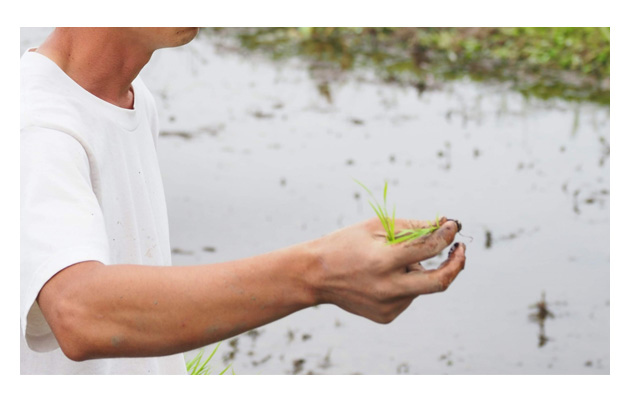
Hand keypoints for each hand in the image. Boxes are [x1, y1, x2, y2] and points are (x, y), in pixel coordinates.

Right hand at [309, 217, 465, 322]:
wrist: (315, 276)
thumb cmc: (346, 244)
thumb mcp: (376, 227)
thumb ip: (413, 227)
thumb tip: (445, 227)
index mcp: (383, 262)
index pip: (428, 248)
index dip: (445, 235)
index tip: (452, 226)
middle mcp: (388, 288)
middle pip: (439, 282)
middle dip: (456, 265)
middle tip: (460, 251)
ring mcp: (388, 306)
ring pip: (421, 286)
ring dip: (416, 270)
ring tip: (388, 261)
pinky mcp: (386, 316)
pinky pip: (408, 296)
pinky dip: (404, 282)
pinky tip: (380, 277)